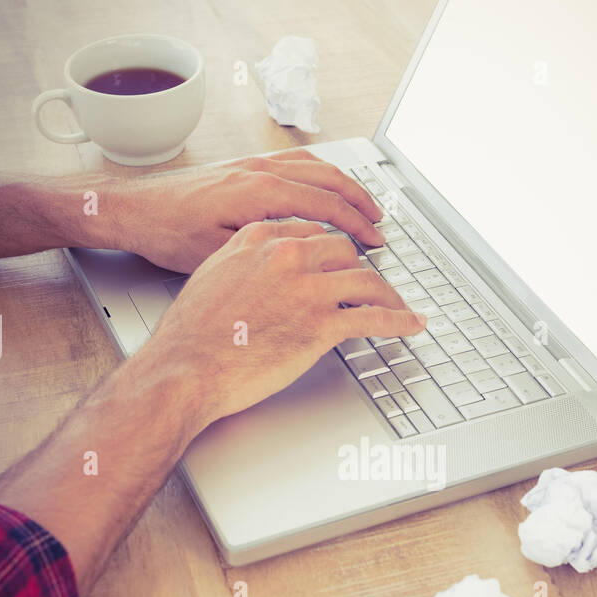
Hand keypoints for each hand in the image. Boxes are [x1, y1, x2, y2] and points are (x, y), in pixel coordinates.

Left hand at [106, 149, 385, 270]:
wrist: (134, 209)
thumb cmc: (168, 233)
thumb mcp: (220, 254)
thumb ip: (267, 251)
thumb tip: (308, 256)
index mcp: (260, 193)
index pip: (326, 206)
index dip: (356, 226)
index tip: (374, 243)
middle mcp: (260, 170)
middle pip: (328, 180)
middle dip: (360, 202)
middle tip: (380, 225)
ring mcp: (251, 163)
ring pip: (314, 165)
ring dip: (343, 184)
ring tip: (362, 204)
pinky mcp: (242, 165)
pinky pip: (294, 161)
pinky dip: (319, 173)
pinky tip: (324, 186)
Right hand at [148, 218, 425, 434]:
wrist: (184, 366)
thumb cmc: (190, 334)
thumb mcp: (211, 276)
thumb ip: (244, 263)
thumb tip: (261, 273)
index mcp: (258, 238)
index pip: (311, 230)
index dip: (332, 245)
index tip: (343, 254)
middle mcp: (286, 254)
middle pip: (343, 250)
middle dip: (360, 267)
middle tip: (372, 281)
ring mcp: (307, 286)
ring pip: (365, 279)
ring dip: (388, 294)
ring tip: (398, 305)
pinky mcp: (321, 323)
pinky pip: (374, 317)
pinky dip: (400, 320)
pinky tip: (412, 323)